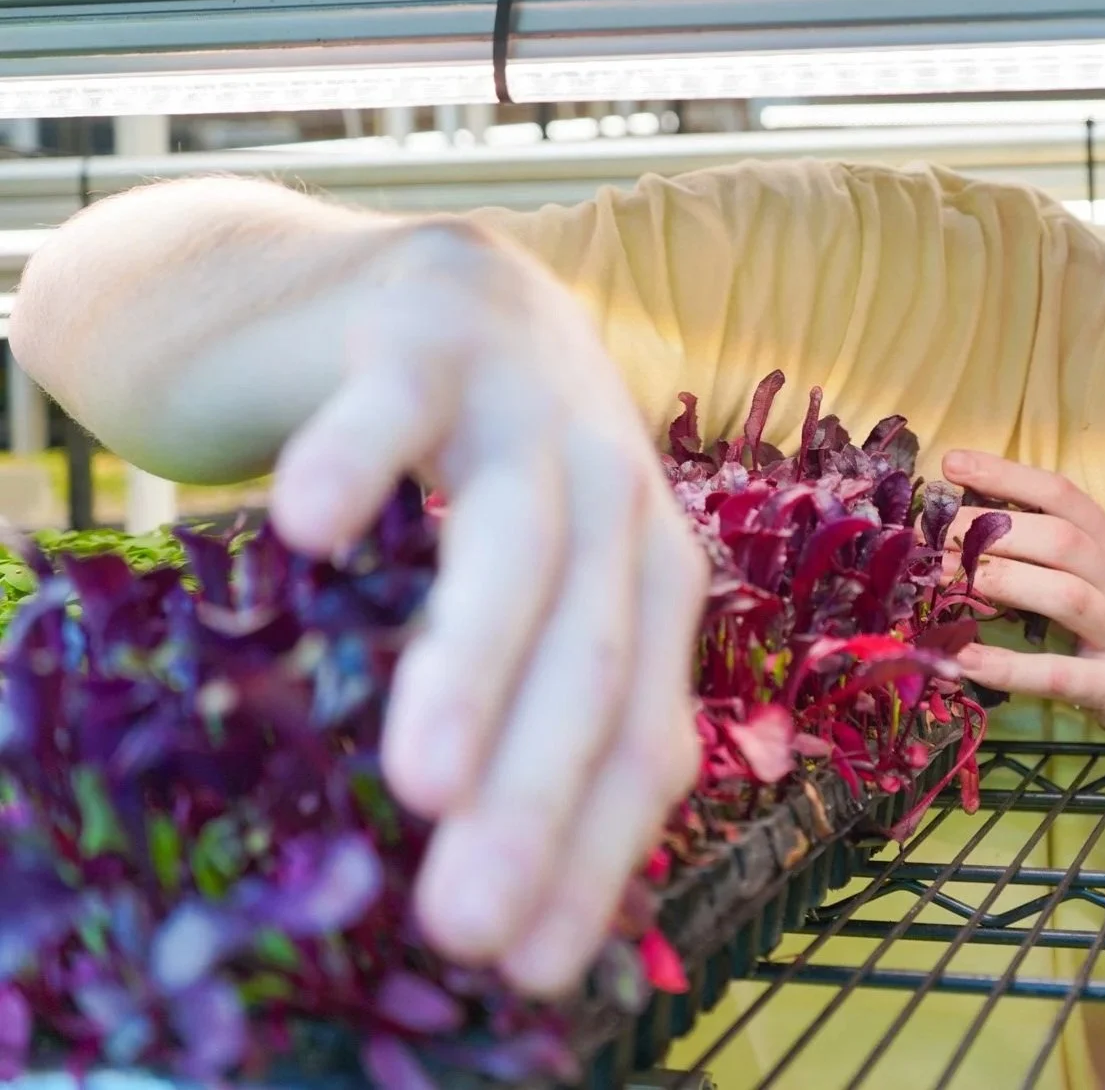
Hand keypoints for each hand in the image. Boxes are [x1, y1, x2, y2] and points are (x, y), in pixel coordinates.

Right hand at [267, 219, 705, 994]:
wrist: (383, 288)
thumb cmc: (451, 467)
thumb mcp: (516, 583)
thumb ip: (533, 693)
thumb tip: (517, 892)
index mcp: (645, 562)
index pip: (643, 722)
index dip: (595, 845)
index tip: (533, 966)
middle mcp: (612, 479)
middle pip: (594, 644)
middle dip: (538, 789)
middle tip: (467, 919)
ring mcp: (529, 390)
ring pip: (519, 532)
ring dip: (475, 657)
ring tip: (423, 777)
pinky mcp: (429, 320)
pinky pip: (398, 392)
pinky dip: (360, 452)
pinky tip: (310, 524)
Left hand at [941, 450, 1104, 749]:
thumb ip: (1071, 558)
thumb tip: (989, 533)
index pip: (1062, 494)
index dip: (1005, 474)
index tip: (951, 462)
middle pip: (1058, 537)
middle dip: (991, 528)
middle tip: (932, 530)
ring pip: (1063, 592)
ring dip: (1000, 580)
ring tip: (945, 578)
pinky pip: (1060, 674)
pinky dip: (1009, 665)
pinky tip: (963, 659)